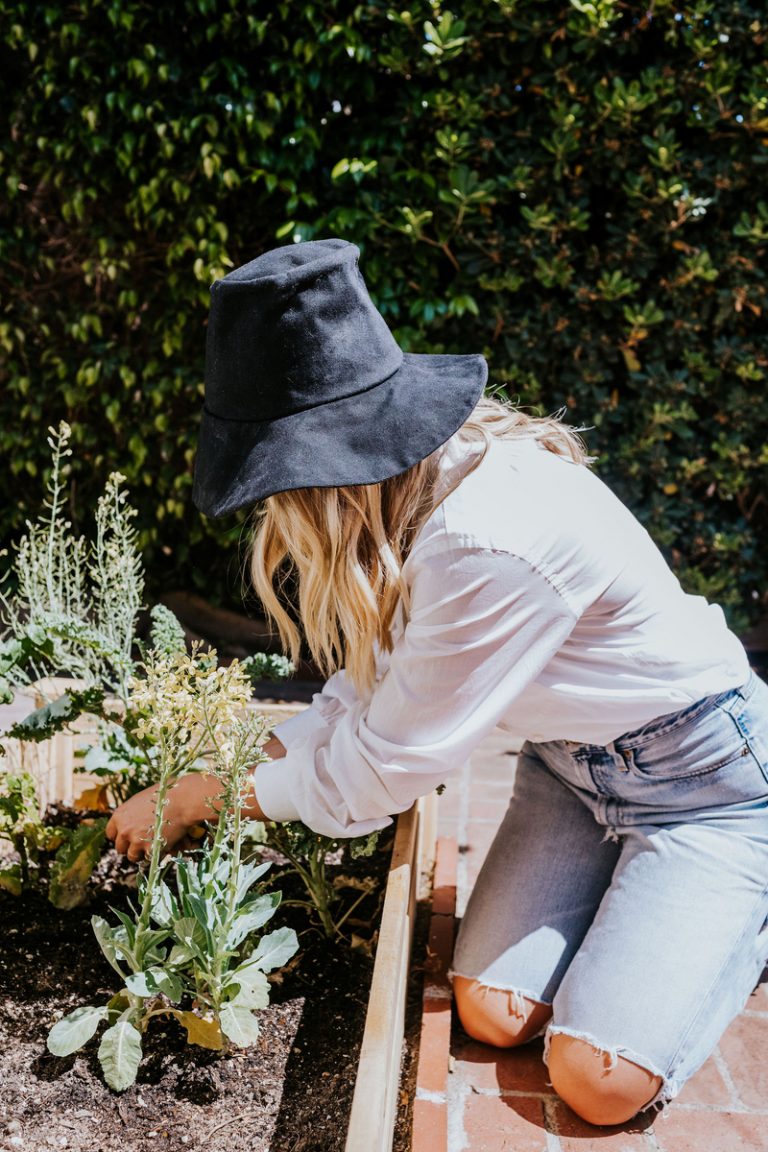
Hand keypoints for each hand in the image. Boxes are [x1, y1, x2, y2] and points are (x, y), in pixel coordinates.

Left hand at [105, 738, 285, 861]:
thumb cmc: (168, 793)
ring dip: (142, 853)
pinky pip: (148, 859)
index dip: (121, 836)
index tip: (130, 836)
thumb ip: (134, 811)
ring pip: (132, 856)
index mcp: (120, 814)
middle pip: (119, 847)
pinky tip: (164, 846)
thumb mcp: (144, 798)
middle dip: (130, 846)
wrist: (185, 799)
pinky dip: (155, 855)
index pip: (110, 833)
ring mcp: (135, 840)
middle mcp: (124, 828)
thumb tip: (135, 817)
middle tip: (143, 842)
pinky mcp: (149, 848)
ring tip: (154, 846)